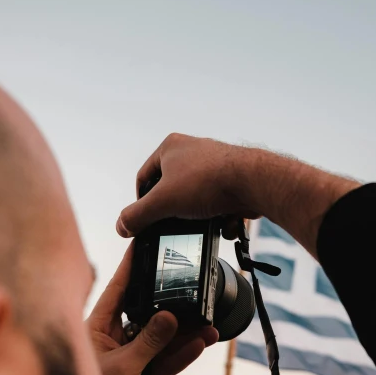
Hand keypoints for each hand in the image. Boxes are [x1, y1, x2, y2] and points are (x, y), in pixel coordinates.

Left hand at [86, 244, 217, 374]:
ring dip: (185, 333)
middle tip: (191, 286)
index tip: (144, 245)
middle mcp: (114, 339)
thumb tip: (170, 316)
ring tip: (208, 323)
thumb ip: (148, 342)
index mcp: (96, 328)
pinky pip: (168, 361)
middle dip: (170, 304)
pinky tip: (201, 343)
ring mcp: (131, 359)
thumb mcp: (121, 368)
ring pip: (163, 339)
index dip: (130, 268)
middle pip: (146, 313)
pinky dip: (184, 355)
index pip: (117, 291)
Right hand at [116, 134, 264, 238]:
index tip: (145, 220)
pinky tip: (223, 224)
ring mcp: (214, 165)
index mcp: (170, 147)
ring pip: (196, 200)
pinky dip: (219, 218)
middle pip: (171, 190)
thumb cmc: (208, 181)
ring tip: (202, 226)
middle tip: (175, 227)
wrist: (254, 182)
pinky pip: (218, 203)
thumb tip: (121, 227)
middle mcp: (192, 151)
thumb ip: (138, 215)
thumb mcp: (163, 202)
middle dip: (175, 212)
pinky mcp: (232, 180)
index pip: (144, 177)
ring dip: (198, 218)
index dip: (141, 202)